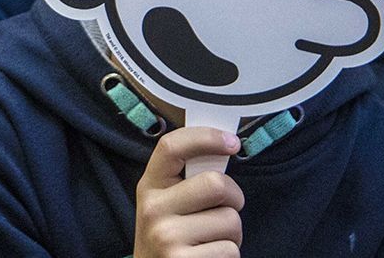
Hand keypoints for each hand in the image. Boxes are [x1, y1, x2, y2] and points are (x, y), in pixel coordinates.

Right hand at [133, 125, 243, 257]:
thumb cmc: (170, 236)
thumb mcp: (166, 205)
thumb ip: (186, 181)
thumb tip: (224, 148)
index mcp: (149, 186)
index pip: (172, 147)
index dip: (205, 137)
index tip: (232, 142)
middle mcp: (153, 209)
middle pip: (216, 184)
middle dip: (234, 198)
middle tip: (226, 209)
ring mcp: (166, 237)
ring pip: (230, 220)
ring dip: (232, 233)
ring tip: (211, 240)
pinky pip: (231, 250)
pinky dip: (228, 256)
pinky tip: (208, 256)